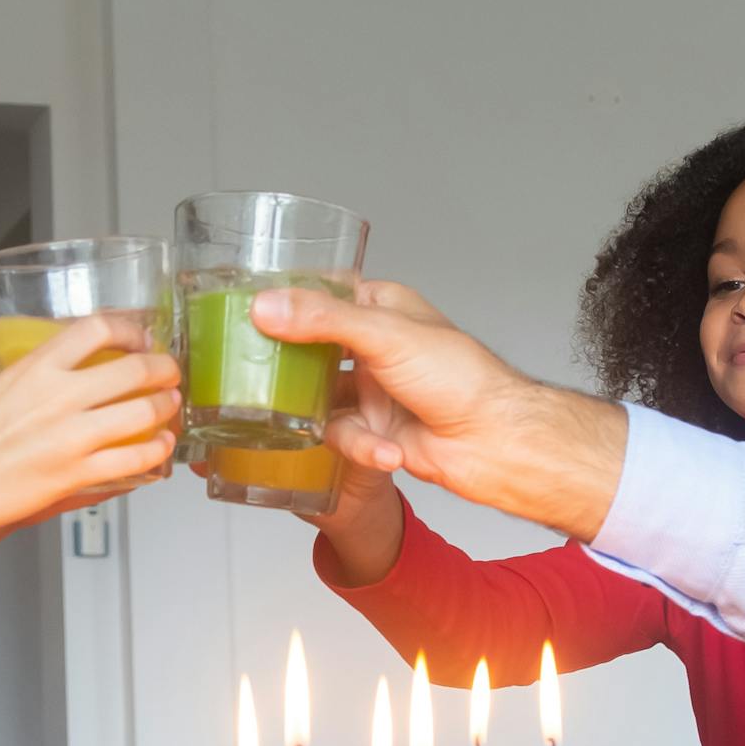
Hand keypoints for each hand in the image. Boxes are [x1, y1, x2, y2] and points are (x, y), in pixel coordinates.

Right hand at [0, 314, 178, 637]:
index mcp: (33, 369)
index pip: (96, 330)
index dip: (128, 327)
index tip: (137, 332)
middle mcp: (60, 399)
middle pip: (134, 370)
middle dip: (161, 368)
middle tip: (167, 371)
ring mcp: (72, 439)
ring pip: (142, 415)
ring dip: (164, 409)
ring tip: (170, 408)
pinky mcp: (76, 475)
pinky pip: (132, 460)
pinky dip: (153, 453)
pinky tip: (158, 451)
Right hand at [252, 282, 629, 540]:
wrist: (498, 443)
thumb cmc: (463, 379)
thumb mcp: (387, 336)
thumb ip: (323, 320)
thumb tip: (268, 307)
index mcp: (383, 309)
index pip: (322, 294)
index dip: (285, 301)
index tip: (246, 310)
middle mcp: (375, 348)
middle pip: (310, 351)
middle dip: (286, 366)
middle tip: (254, 371)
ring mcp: (374, 391)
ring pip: (319, 400)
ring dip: (326, 419)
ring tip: (320, 421)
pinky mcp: (376, 432)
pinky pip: (344, 438)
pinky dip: (361, 448)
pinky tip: (384, 451)